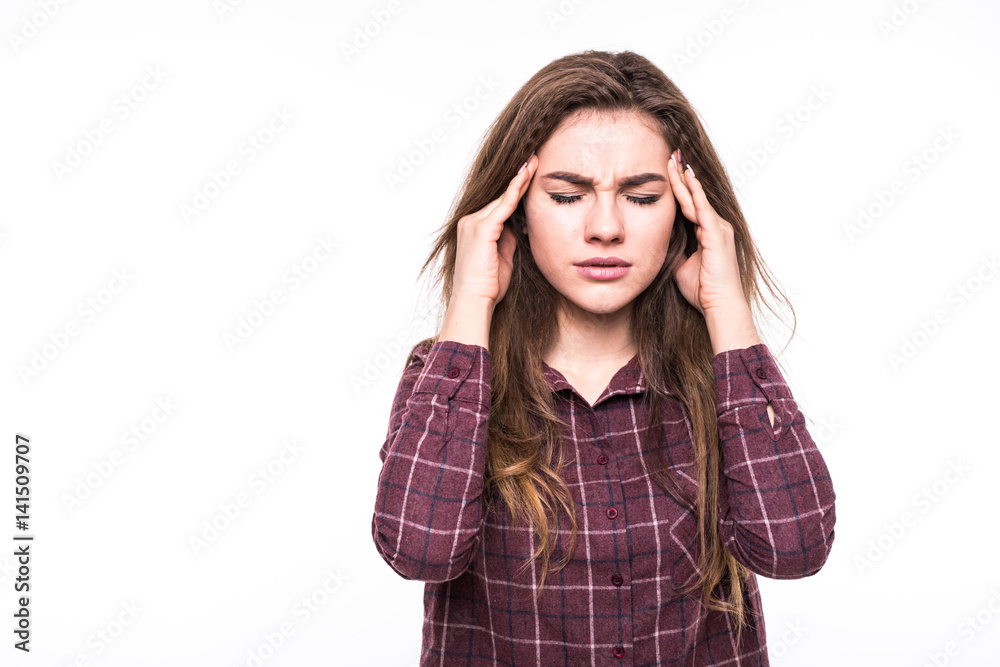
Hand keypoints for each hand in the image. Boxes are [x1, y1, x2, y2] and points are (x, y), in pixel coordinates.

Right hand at [451, 153, 536, 306]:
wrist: (475, 301)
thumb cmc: (488, 287)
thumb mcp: (503, 258)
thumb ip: (509, 239)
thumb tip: (519, 226)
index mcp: (474, 228)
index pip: (499, 204)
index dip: (515, 189)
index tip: (528, 173)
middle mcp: (470, 221)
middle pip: (500, 196)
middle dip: (518, 178)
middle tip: (533, 158)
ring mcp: (473, 223)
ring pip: (502, 197)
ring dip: (519, 178)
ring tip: (533, 160)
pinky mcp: (482, 229)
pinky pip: (503, 206)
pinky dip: (516, 190)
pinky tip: (527, 176)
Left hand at [667, 148, 747, 315]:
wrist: (719, 306)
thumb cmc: (702, 290)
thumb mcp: (679, 265)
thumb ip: (672, 250)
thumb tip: (655, 241)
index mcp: (707, 233)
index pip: (689, 204)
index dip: (678, 188)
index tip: (667, 170)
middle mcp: (715, 226)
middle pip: (693, 195)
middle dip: (680, 175)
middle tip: (670, 153)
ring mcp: (718, 228)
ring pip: (696, 198)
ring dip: (684, 178)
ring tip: (674, 158)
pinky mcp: (717, 234)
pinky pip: (703, 208)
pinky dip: (695, 192)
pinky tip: (687, 176)